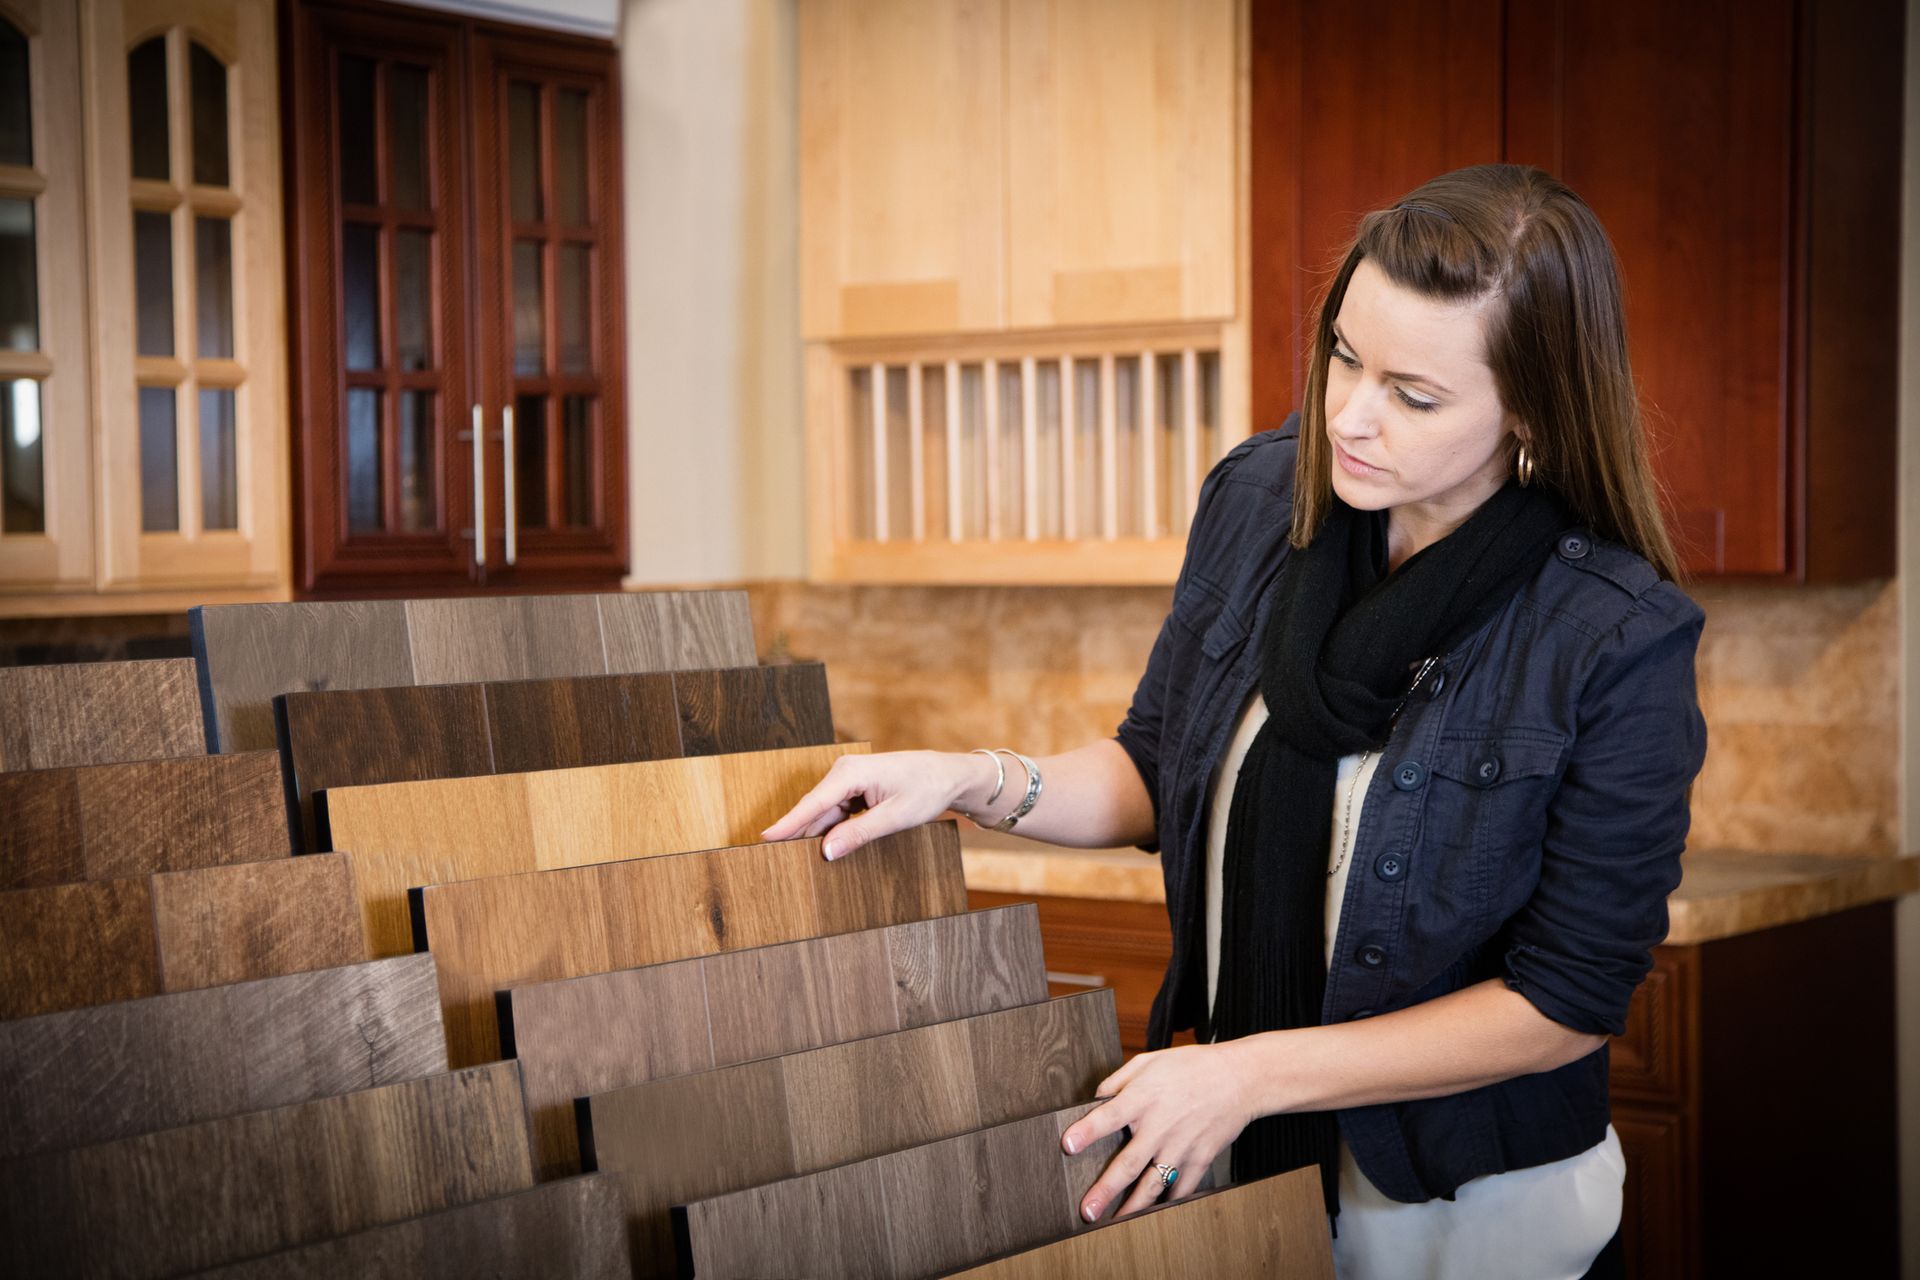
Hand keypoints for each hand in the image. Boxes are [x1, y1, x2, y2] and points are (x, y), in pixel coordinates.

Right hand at [759, 749, 990, 859]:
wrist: (947, 775)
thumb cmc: (926, 789)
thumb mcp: (895, 817)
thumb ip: (859, 834)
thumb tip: (827, 851)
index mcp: (851, 773)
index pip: (812, 803)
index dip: (787, 824)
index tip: (765, 839)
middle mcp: (844, 771)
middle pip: (813, 809)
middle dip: (798, 834)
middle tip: (778, 861)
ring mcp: (848, 779)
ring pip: (823, 813)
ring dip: (816, 834)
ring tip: (799, 861)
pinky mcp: (854, 787)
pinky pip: (834, 811)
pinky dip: (831, 829)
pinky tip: (826, 847)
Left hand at [1060, 1041, 1258, 1222]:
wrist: (1239, 1079)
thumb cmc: (1191, 1066)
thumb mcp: (1149, 1061)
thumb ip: (1118, 1080)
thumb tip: (1095, 1099)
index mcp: (1143, 1098)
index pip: (1108, 1117)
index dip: (1086, 1131)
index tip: (1067, 1146)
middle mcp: (1160, 1126)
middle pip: (1128, 1163)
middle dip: (1105, 1189)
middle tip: (1087, 1210)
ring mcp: (1181, 1146)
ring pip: (1153, 1184)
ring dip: (1133, 1206)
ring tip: (1114, 1223)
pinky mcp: (1200, 1158)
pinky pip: (1181, 1187)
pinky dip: (1169, 1202)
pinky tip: (1155, 1214)